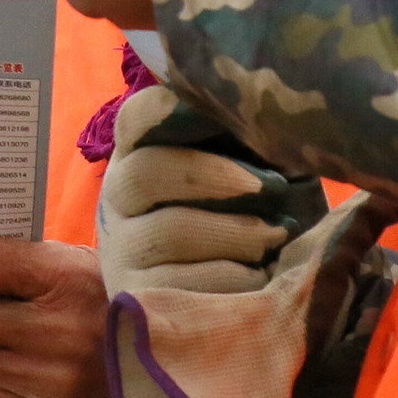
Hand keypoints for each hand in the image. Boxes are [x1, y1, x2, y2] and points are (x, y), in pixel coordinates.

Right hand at [92, 86, 312, 299]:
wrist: (252, 294)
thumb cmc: (255, 214)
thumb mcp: (251, 163)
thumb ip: (245, 130)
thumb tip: (265, 99)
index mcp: (139, 153)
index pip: (137, 118)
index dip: (177, 110)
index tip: (236, 112)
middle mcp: (118, 199)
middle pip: (148, 172)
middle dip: (218, 177)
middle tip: (274, 187)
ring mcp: (122, 251)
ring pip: (171, 231)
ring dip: (237, 232)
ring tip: (279, 234)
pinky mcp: (140, 299)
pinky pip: (187, 285)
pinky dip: (236, 276)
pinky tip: (263, 275)